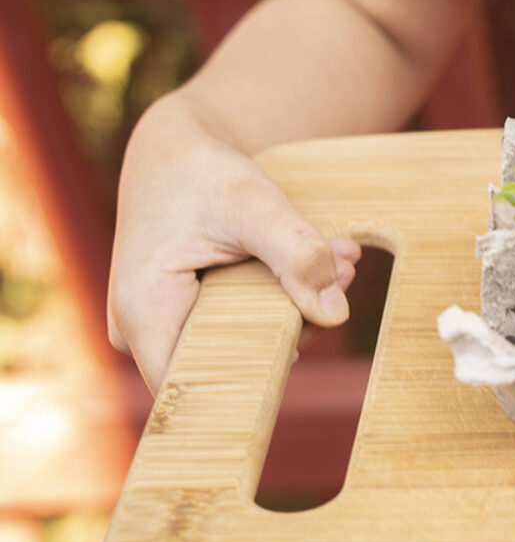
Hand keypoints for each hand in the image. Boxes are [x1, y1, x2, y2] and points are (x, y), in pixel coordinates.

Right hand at [108, 98, 361, 392]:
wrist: (176, 151)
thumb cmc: (204, 173)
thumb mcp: (253, 205)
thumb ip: (295, 255)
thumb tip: (336, 315)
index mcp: (145, 310)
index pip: (193, 390)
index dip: (252, 385)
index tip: (310, 345)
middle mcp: (143, 330)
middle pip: (230, 362)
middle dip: (295, 324)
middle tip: (343, 273)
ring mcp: (164, 328)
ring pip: (244, 344)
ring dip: (297, 308)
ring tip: (339, 260)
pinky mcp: (188, 319)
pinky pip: (243, 327)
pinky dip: (282, 299)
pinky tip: (323, 265)